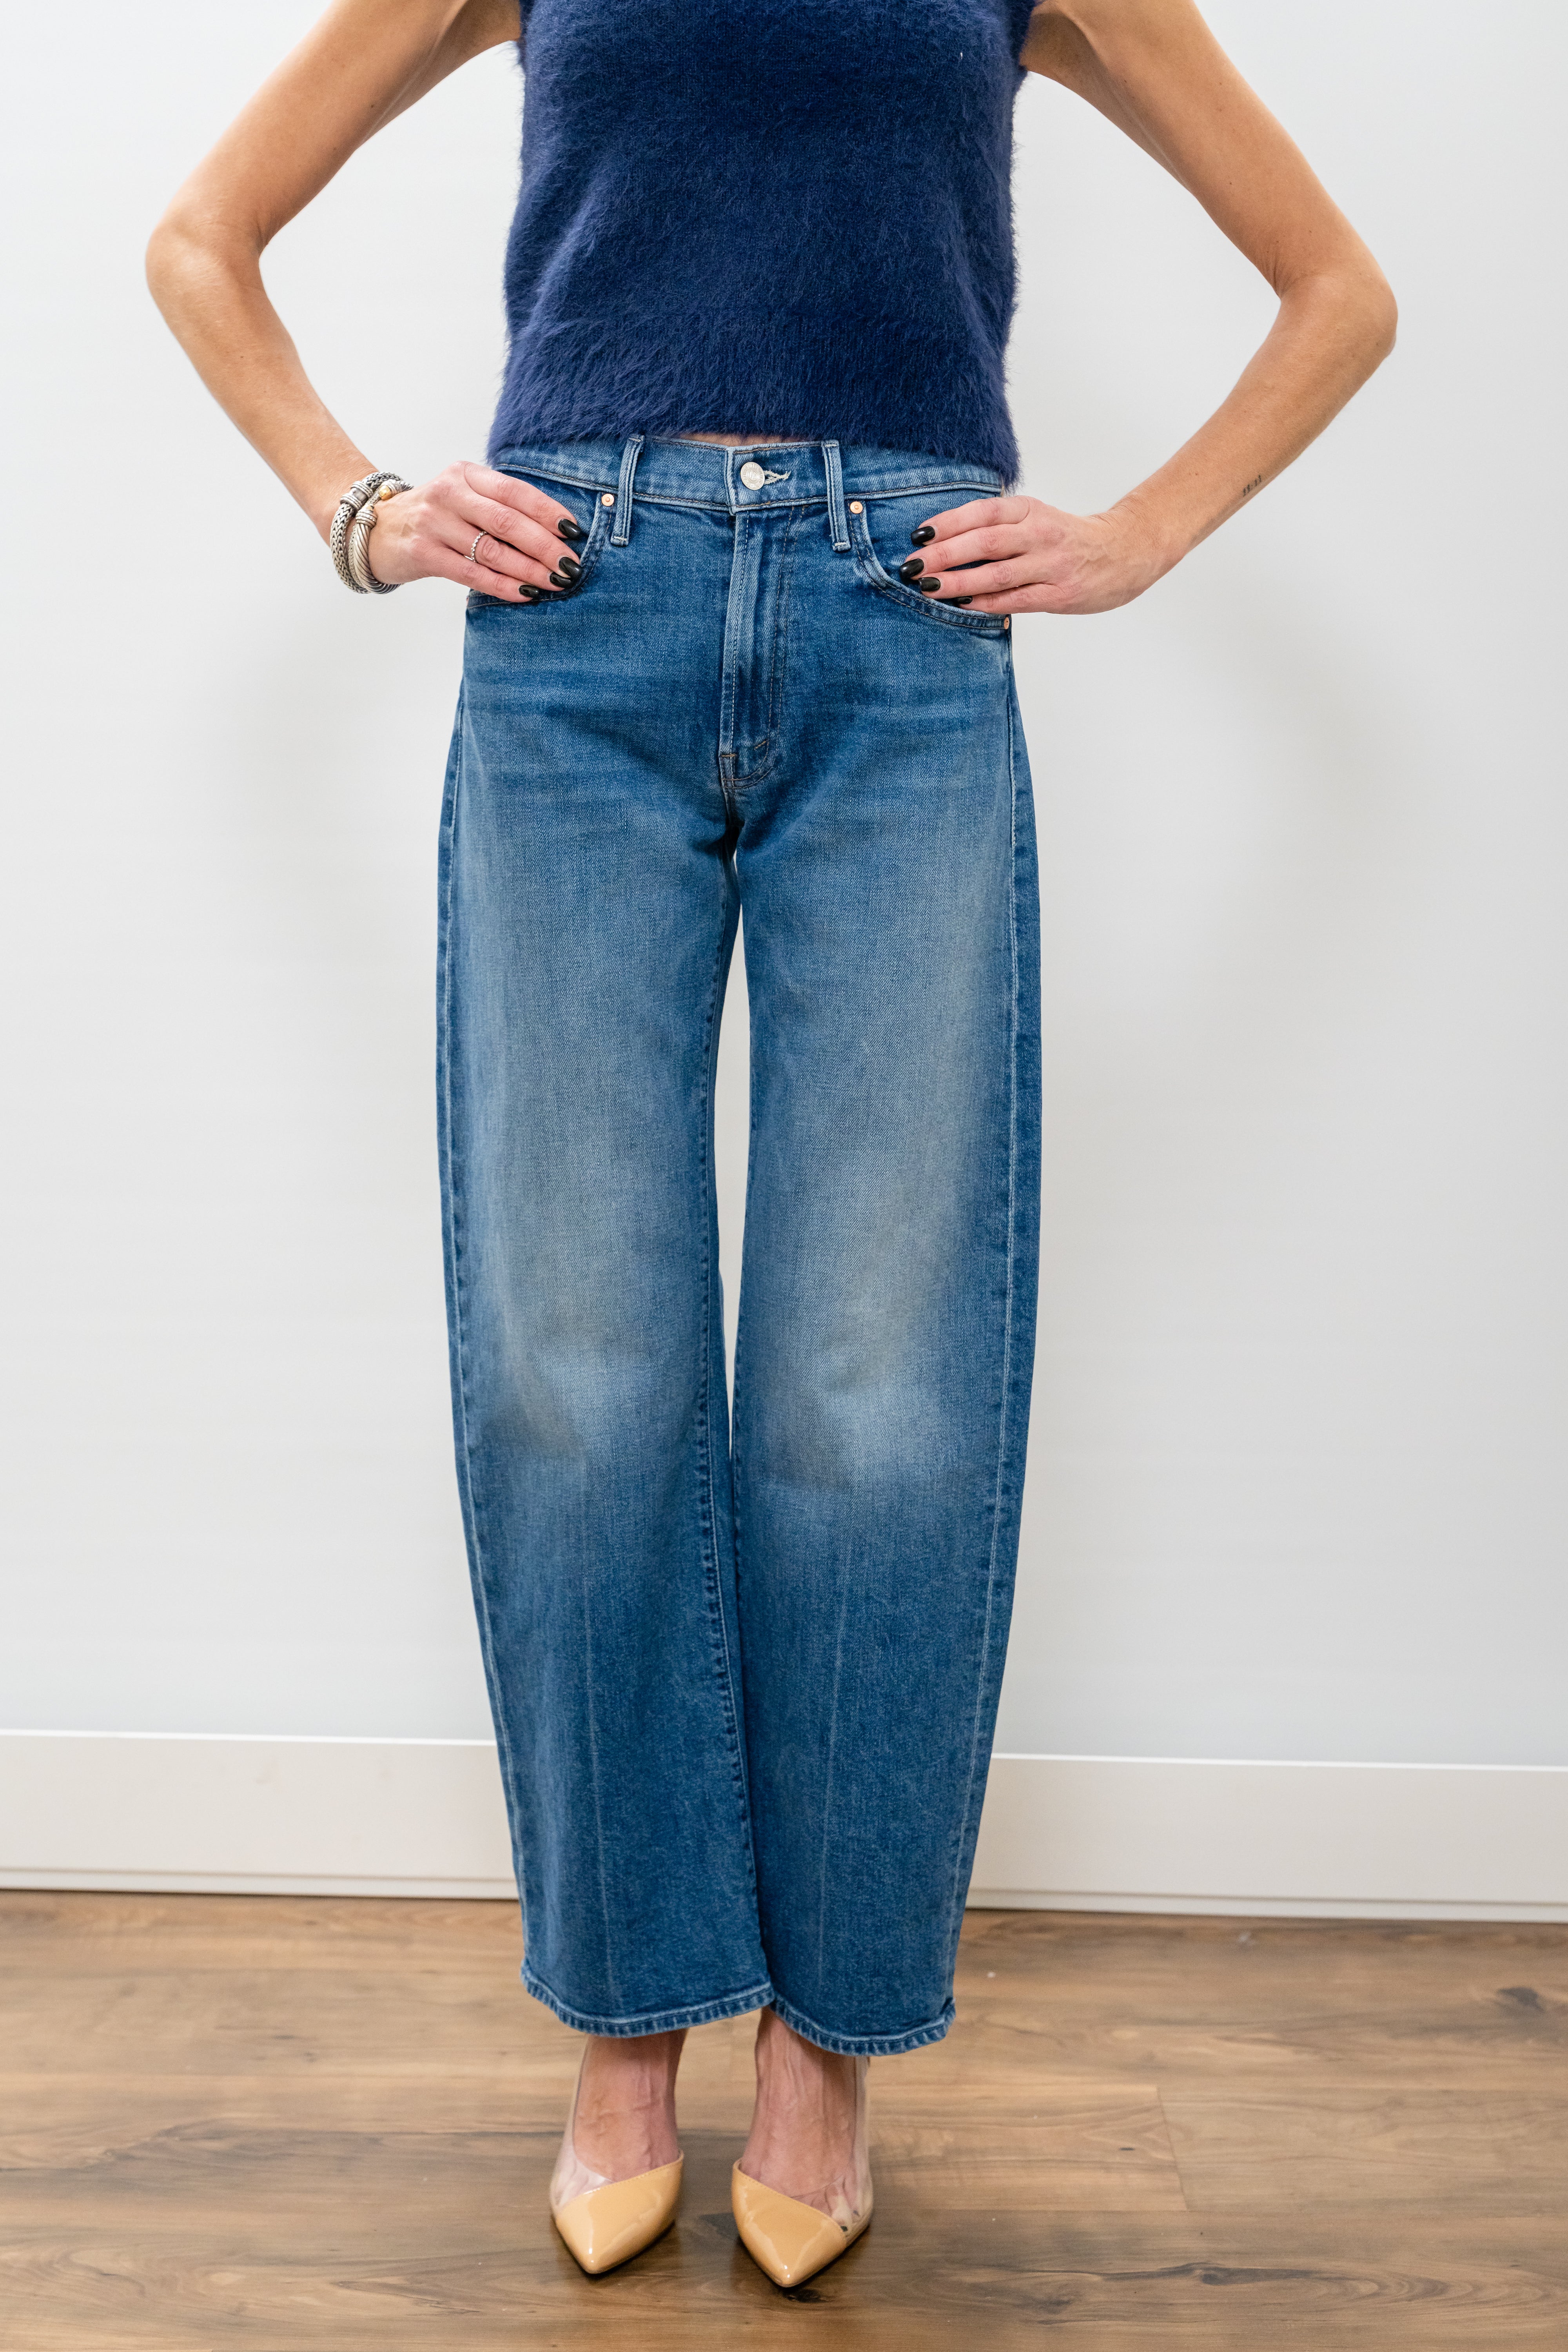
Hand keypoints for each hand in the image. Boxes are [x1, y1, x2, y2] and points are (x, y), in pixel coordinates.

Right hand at [357, 460, 586, 598]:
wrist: (375, 529)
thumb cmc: (433, 517)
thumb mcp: (463, 497)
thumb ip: (498, 506)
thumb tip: (554, 533)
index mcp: (466, 474)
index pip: (515, 491)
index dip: (548, 513)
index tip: (574, 533)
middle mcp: (449, 493)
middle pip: (508, 521)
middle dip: (545, 546)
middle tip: (570, 565)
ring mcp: (434, 523)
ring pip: (492, 550)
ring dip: (529, 570)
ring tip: (555, 582)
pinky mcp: (424, 552)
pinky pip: (472, 573)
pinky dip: (502, 585)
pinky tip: (524, 593)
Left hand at [903, 494, 1171, 616]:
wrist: (1124, 552)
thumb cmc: (1068, 537)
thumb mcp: (1036, 517)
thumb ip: (999, 524)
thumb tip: (945, 538)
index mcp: (1031, 509)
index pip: (983, 512)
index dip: (948, 523)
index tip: (919, 535)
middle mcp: (1041, 534)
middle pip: (984, 542)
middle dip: (944, 555)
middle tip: (912, 565)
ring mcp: (1051, 565)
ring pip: (996, 574)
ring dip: (957, 582)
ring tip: (928, 587)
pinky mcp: (1060, 594)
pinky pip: (1015, 600)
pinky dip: (986, 603)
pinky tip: (963, 604)